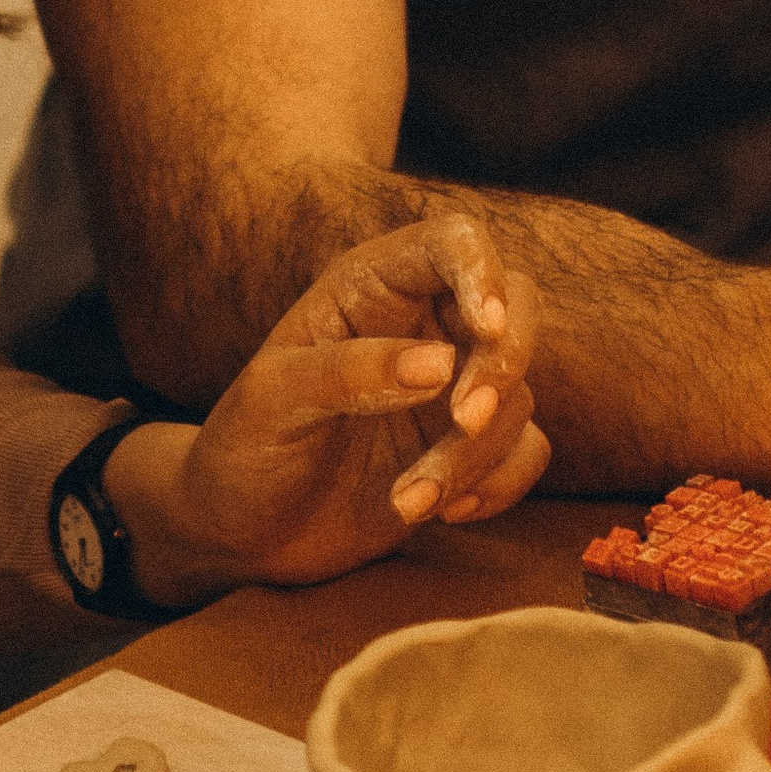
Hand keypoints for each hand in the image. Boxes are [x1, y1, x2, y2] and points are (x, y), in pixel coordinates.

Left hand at [104, 215, 547, 604]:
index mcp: (372, 287)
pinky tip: (441, 512)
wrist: (243, 529)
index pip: (452, 242)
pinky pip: (526, 449)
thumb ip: (349, 372)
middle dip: (501, 366)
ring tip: (406, 501)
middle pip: (516, 306)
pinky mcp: (469, 446)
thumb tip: (440, 365)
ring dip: (474, 454)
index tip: (484, 326)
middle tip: (463, 421)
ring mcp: (452, 387)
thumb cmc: (246, 445)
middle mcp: (424, 325)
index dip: (481, 270)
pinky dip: (500, 484)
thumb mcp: (273, 400)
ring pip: (517, 394)